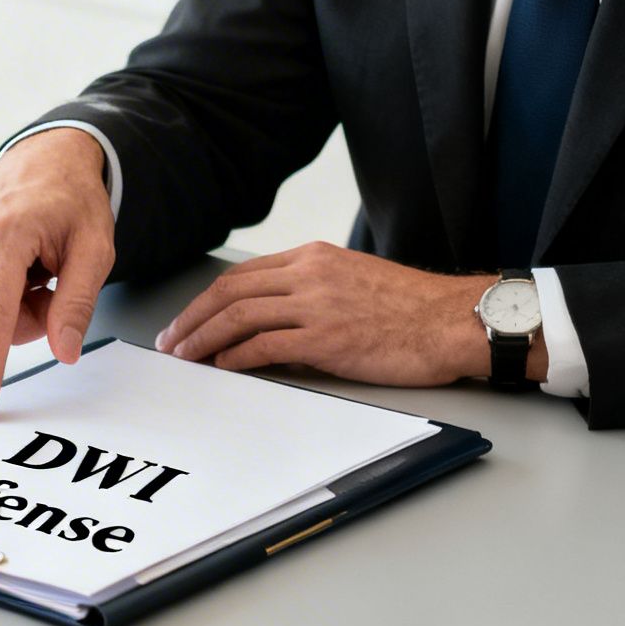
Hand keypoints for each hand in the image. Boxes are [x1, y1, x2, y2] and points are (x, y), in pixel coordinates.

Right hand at [0, 127, 115, 420]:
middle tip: (49, 287)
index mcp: (7, 233)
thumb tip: (64, 351)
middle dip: (23, 324)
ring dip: (3, 315)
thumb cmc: (72, 204)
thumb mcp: (95, 249)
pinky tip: (5, 273)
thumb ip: (78, 303)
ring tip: (28, 274)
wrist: (43, 161)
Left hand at [154, 242, 530, 385]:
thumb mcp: (352, 281)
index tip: (187, 319)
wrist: (453, 320)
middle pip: (230, 292)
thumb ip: (311, 292)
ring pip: (240, 316)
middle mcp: (310, 274)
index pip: (242, 275)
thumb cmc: (411, 308)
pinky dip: (236, 357)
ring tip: (185, 358)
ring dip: (204, 339)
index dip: (207, 299)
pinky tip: (222, 368)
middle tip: (170, 342)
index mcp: (313, 257)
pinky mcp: (327, 338)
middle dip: (192, 319)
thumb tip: (271, 322)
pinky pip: (265, 345)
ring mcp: (317, 305)